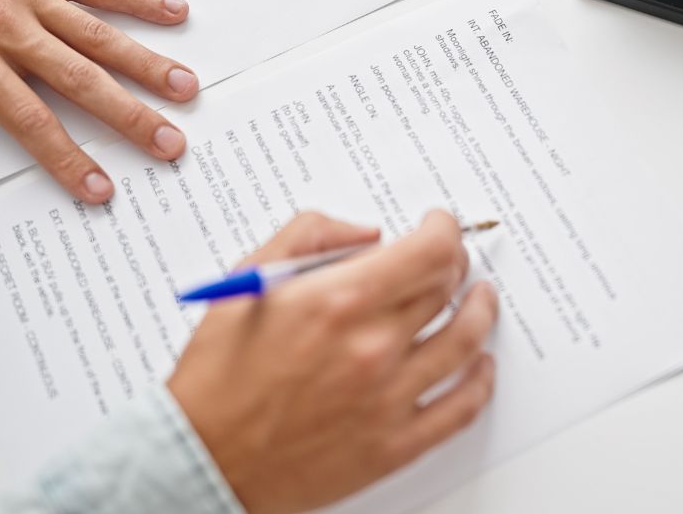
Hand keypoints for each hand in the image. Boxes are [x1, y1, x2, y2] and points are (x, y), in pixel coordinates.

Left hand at [0, 0, 198, 207]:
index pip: (30, 121)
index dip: (68, 157)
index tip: (99, 186)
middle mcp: (8, 28)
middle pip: (81, 80)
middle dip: (129, 116)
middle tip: (168, 142)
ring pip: (98, 35)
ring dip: (146, 63)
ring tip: (184, 86)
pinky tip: (173, 11)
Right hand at [168, 210, 498, 513]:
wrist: (201, 458)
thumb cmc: (218, 376)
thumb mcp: (248, 281)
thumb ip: (308, 237)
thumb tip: (364, 232)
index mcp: (338, 302)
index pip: (429, 251)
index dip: (445, 230)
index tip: (440, 226)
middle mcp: (371, 348)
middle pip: (448, 290)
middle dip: (455, 265)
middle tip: (449, 261)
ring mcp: (387, 399)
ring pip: (467, 342)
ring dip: (481, 312)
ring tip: (480, 300)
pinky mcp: (393, 444)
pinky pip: (460, 408)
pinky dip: (481, 381)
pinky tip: (480, 365)